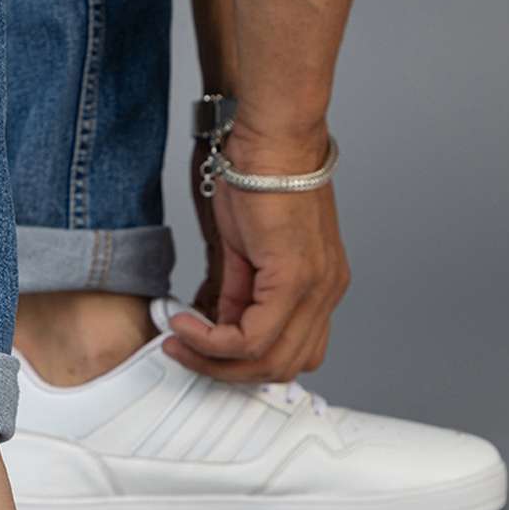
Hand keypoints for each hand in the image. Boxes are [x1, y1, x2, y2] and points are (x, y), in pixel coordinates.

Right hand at [167, 125, 349, 382]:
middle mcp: (326, 293)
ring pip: (267, 361)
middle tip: (186, 352)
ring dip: (216, 360)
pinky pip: (253, 338)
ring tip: (182, 339)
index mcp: (320, 287)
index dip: (243, 364)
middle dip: (225, 371)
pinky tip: (189, 323)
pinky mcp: (294, 279)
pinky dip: (214, 340)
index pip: (289, 353)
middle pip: (279, 368)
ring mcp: (315, 289)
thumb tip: (222, 324)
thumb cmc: (261, 178)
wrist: (272, 138)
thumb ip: (240, 295)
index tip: (201, 349)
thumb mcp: (246, 252)